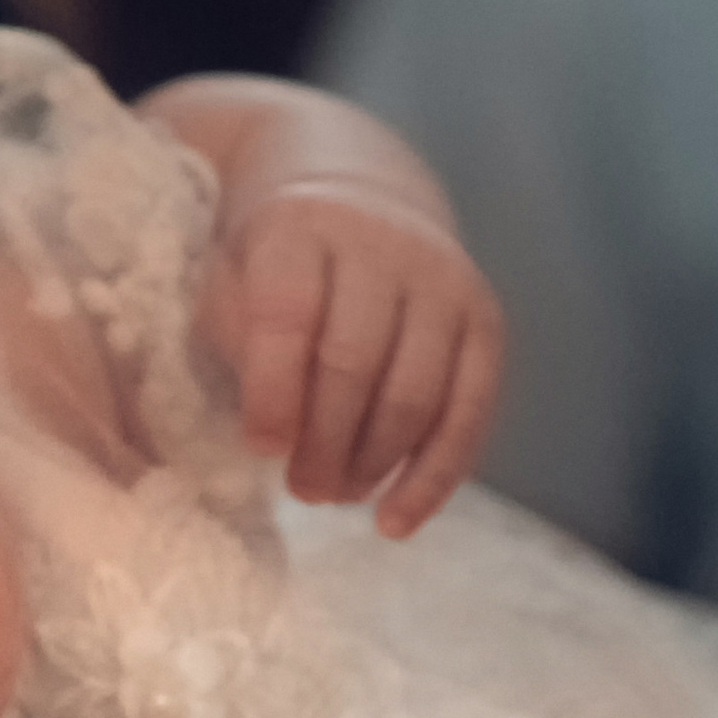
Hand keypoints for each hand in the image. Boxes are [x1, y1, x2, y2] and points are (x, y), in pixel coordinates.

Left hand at [200, 181, 501, 538]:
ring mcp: (442, 280)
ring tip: (332, 494)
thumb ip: (235, 340)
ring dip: (372, 463)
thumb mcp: (233, 277)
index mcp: (302, 227)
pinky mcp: (484, 318)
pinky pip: (469, 411)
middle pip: (356, 360)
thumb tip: (269, 438)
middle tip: (299, 488)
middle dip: (324, 441)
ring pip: (416, 392)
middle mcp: (382, 245)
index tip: (260, 449)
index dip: (274, 390)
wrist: (359, 196)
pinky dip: (433, 477)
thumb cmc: (278, 264)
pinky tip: (395, 521)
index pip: (290, 312)